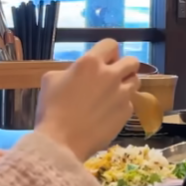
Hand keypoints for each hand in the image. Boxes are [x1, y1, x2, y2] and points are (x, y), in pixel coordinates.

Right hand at [34, 39, 140, 161]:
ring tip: (112, 94)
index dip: (107, 51)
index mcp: (90, 63)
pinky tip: (108, 113)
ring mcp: (122, 93)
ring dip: (126, 84)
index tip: (103, 60)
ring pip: (135, 80)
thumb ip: (69, 70)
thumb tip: (76, 72)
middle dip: (124, 66)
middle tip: (113, 76)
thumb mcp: (50, 80)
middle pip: (132, 61)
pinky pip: (130, 102)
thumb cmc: (51, 109)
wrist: (61, 141)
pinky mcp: (127, 111)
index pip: (110, 44)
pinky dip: (122, 104)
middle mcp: (111, 75)